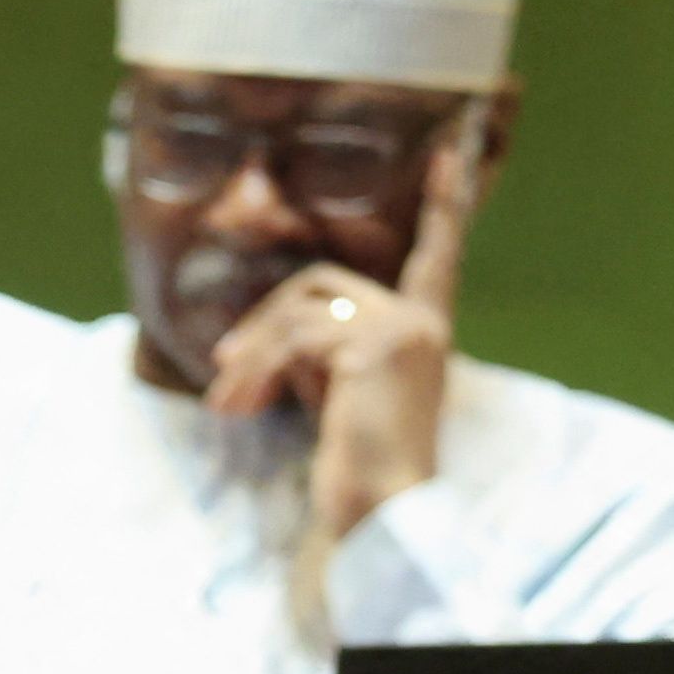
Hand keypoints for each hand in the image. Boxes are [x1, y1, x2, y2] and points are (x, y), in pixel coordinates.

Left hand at [199, 120, 480, 549]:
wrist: (383, 519)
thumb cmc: (360, 473)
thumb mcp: (342, 398)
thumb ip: (326, 352)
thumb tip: (273, 334)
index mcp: (424, 333)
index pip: (435, 257)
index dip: (443, 207)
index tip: (449, 153)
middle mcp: (422, 322)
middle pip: (323, 281)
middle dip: (265, 323)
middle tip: (225, 370)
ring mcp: (401, 330)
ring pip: (301, 309)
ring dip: (252, 356)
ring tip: (227, 403)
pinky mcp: (374, 347)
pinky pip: (295, 338)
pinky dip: (258, 371)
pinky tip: (242, 409)